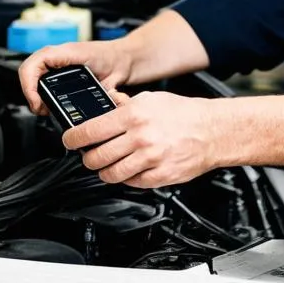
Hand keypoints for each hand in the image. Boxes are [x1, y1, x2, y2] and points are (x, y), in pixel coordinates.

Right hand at [18, 40, 133, 115]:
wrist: (129, 56)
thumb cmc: (121, 59)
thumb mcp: (113, 77)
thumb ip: (104, 92)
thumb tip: (93, 108)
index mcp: (69, 52)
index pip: (35, 63)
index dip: (29, 85)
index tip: (37, 102)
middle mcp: (61, 55)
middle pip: (30, 70)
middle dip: (30, 92)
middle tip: (40, 109)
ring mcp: (61, 61)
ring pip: (34, 74)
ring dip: (34, 92)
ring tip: (43, 109)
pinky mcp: (63, 69)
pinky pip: (43, 77)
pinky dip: (41, 90)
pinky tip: (50, 102)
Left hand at [61, 91, 219, 187]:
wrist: (213, 131)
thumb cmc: (184, 114)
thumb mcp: (152, 99)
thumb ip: (125, 105)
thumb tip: (105, 107)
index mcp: (134, 115)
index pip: (89, 131)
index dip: (73, 138)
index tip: (70, 140)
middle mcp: (140, 137)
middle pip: (96, 157)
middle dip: (88, 158)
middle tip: (89, 154)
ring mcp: (150, 159)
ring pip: (110, 174)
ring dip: (104, 171)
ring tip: (108, 164)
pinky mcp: (159, 176)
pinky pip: (131, 182)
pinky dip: (127, 177)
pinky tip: (131, 168)